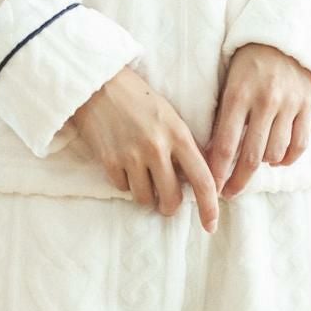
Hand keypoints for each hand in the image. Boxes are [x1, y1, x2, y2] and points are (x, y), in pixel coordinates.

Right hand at [70, 67, 219, 231]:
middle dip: (169, 206)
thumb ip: (184, 147)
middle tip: (166, 201)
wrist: (98, 84)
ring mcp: (131, 156)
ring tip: (142, 177)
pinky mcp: (109, 161)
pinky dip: (125, 183)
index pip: (202, 179)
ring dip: (146, 195)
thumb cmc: (139, 100)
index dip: (209, 207)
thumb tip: (196, 181)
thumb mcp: (170, 117)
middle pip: (171, 199)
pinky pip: (122, 189)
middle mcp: (157, 148)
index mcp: (178, 135)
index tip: (211, 225)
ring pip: (145, 199)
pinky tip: (124, 164)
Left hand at [205, 43, 310, 198]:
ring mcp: (289, 103)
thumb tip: (210, 159)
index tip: (212, 189)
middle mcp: (265, 100)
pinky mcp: (308, 105)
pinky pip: (299, 145)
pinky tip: (276, 159)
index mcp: (238, 94)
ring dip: (262, 165)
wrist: (281, 38)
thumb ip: (223, 118)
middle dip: (237, 181)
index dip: (217, 173)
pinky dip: (287, 159)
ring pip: (275, 153)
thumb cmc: (247, 65)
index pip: (224, 145)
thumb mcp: (227, 84)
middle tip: (229, 193)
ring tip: (253, 163)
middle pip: (250, 156)